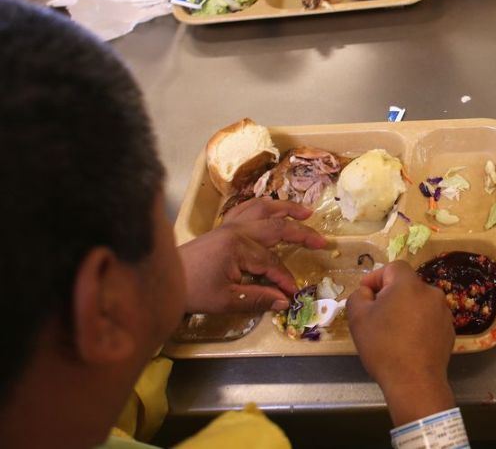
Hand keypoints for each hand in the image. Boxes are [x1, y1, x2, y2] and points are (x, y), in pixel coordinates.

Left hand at [179, 200, 326, 313]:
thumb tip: (284, 301)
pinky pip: (246, 208)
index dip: (284, 279)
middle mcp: (236, 230)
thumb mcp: (225, 300)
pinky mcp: (222, 227)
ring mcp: (228, 225)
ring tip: (305, 212)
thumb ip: (257, 299)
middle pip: (276, 227)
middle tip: (321, 240)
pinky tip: (271, 207)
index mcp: (238, 247)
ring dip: (285, 209)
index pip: (271, 263)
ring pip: (263, 209)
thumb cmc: (192, 290)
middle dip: (301, 234)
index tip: (293, 293)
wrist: (162, 279)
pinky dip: (263, 205)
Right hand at [347, 261, 455, 425]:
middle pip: (407, 285)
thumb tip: (367, 292)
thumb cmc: (383, 346)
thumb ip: (358, 295)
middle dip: (390, 295)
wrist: (415, 381)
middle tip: (375, 315)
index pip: (393, 267)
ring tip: (392, 331)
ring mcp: (443, 312)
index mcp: (409, 284)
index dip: (376, 277)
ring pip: (418, 302)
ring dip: (405, 310)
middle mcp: (431, 292)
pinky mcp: (449, 330)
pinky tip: (408, 343)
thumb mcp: (358, 318)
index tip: (365, 294)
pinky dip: (418, 324)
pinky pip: (429, 319)